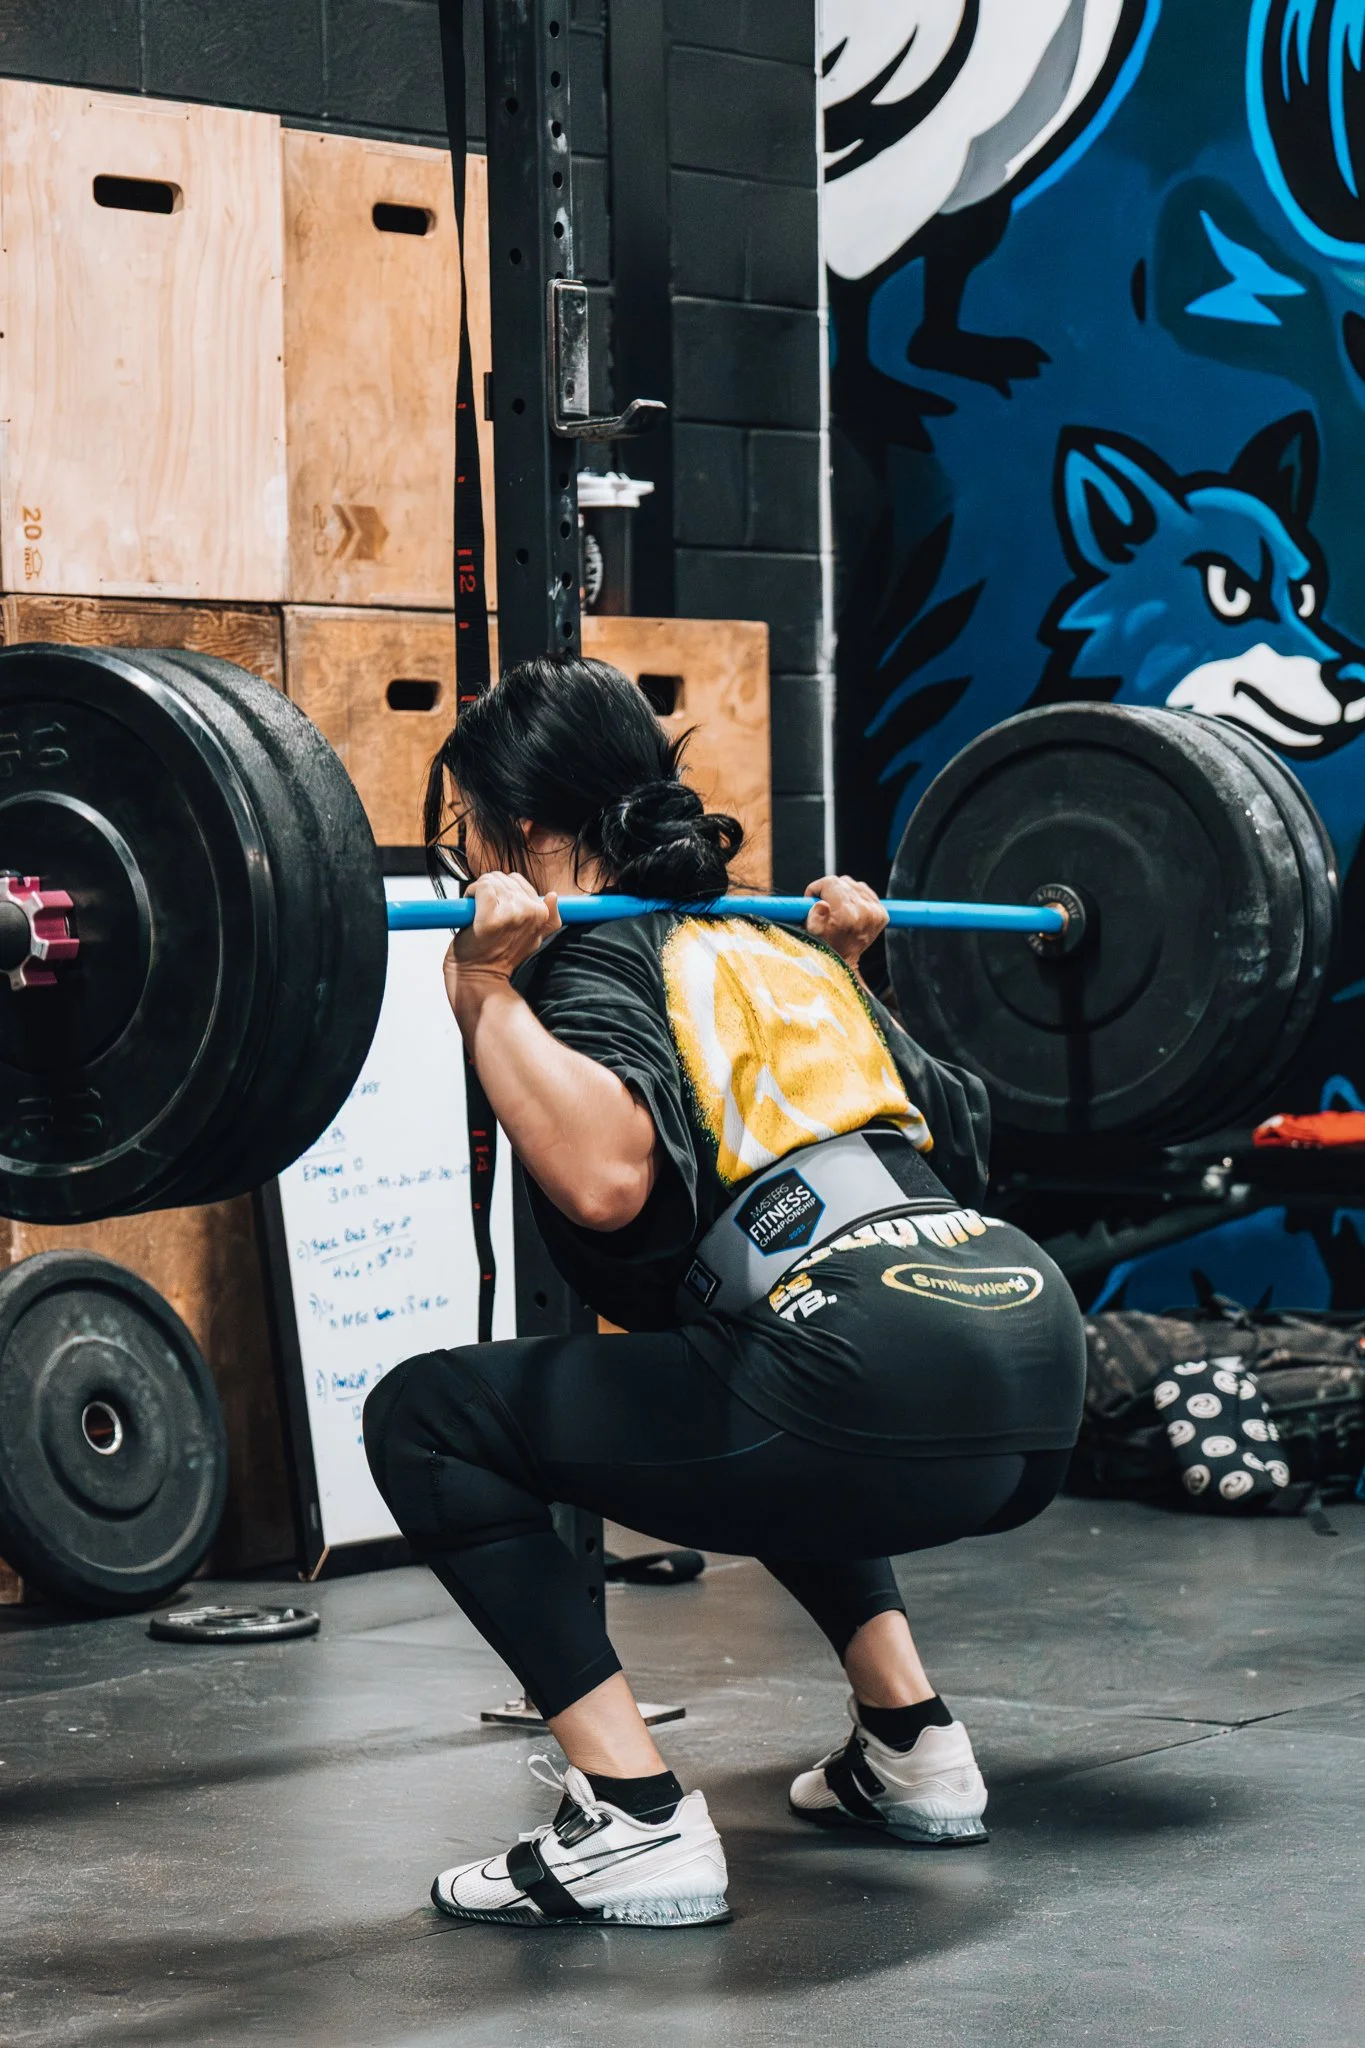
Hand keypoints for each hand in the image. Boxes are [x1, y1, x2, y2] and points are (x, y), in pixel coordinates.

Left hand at [442, 872, 561, 1015]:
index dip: (503, 891)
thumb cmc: (501, 956)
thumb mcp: (533, 938)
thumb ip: (548, 919)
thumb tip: (554, 896)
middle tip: (486, 912)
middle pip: (504, 878)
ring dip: (479, 892)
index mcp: (541, 913)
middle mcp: (530, 912)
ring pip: (491, 881)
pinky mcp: (491, 918)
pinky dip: (471, 893)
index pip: (519, 882)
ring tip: (479, 913)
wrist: (480, 976)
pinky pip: (481, 887)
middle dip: (491, 890)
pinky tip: (471, 910)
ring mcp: (511, 914)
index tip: (497, 908)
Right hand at [804, 874, 887, 969]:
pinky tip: (848, 909)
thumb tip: (822, 903)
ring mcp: (876, 913)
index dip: (817, 888)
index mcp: (847, 915)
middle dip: (829, 890)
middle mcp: (864, 912)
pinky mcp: (882, 914)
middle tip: (823, 905)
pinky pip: (865, 892)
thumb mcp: (812, 933)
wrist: (844, 963)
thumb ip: (814, 916)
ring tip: (836, 908)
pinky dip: (855, 896)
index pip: (831, 882)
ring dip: (843, 893)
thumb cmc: (825, 947)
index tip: (811, 898)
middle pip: (843, 882)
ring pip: (854, 885)